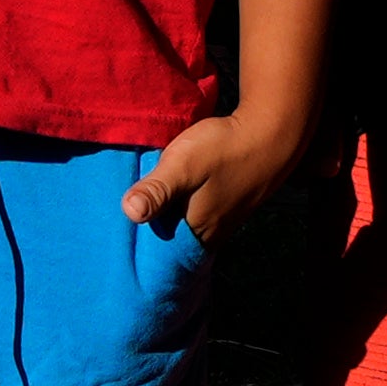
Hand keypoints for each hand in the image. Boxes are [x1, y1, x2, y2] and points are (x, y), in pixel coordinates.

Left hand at [124, 103, 317, 243]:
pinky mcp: (226, 208)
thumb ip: (157, 189)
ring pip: (181, 228)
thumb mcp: (183, 164)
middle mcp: (208, 236)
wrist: (271, 134)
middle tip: (123, 215)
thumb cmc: (225, 149)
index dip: (134, 242)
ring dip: (164, 218)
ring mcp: (220, 223)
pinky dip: (180, 210)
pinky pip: (194, 217)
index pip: (153, 251)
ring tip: (144, 203)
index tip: (115, 230)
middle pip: (167, 241)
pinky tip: (172, 196)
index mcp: (195, 233)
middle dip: (147, 231)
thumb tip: (128, 213)